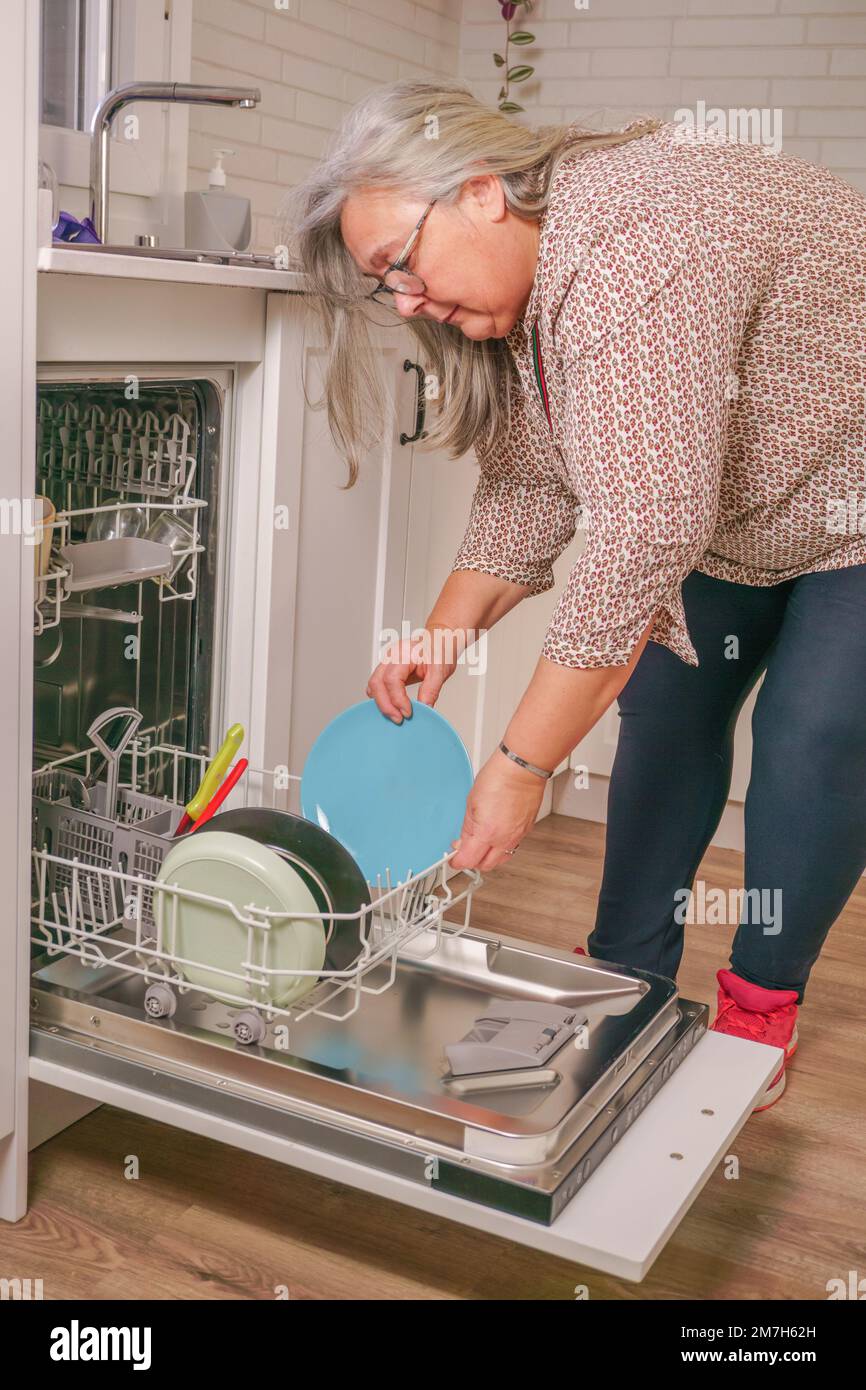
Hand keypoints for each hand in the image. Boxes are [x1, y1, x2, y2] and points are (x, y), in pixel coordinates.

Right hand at [366, 630, 458, 721]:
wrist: (440, 641)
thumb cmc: (440, 650)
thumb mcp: (441, 670)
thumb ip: (431, 689)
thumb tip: (424, 708)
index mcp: (404, 652)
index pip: (392, 679)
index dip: (397, 699)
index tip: (408, 713)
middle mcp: (391, 656)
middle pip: (376, 683)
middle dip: (385, 705)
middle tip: (399, 719)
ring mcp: (387, 662)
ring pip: (373, 685)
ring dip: (382, 703)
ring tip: (396, 715)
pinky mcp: (387, 669)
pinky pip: (377, 685)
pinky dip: (381, 698)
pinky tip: (392, 706)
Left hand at [449, 750, 545, 871]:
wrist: (521, 770)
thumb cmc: (498, 778)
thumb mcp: (471, 803)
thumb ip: (467, 827)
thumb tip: (463, 841)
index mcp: (487, 832)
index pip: (469, 860)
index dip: (458, 862)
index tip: (454, 859)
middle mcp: (504, 839)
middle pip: (485, 865)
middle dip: (473, 861)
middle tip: (465, 850)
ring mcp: (517, 836)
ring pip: (500, 859)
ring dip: (488, 856)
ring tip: (480, 844)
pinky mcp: (526, 830)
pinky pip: (512, 847)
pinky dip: (501, 847)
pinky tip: (495, 835)